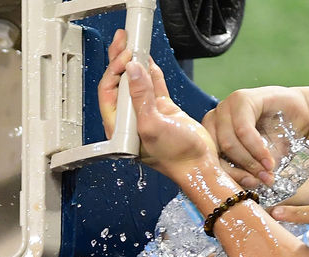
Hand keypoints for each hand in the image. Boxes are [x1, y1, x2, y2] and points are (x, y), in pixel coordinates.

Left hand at [98, 30, 215, 171]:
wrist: (199, 164)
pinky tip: (149, 60)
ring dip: (136, 62)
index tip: (127, 56)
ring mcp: (146, 113)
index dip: (116, 70)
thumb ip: (141, 97)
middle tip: (123, 39)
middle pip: (119, 84)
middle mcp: (130, 120)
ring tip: (134, 42)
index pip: (109, 92)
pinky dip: (151, 72)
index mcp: (119, 127)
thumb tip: (132, 70)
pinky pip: (153, 86)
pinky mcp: (163, 110)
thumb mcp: (153, 125)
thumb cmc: (175, 157)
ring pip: (136, 82)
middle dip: (120, 60)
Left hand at [202, 86, 308, 187]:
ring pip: (228, 142)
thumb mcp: (256, 161)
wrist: (302, 115)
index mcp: (210, 133)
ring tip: (267, 172)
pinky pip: (243, 130)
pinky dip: (256, 149)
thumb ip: (242, 173)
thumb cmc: (277, 139)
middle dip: (238, 171)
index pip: (207, 160)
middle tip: (259, 181)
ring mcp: (226, 106)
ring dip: (249, 162)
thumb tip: (236, 194)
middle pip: (215, 152)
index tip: (248, 187)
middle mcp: (213, 118)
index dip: (227, 177)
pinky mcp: (242, 99)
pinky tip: (268, 160)